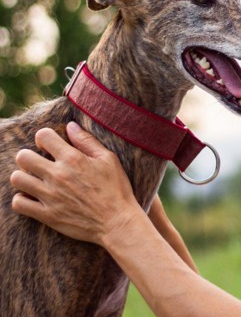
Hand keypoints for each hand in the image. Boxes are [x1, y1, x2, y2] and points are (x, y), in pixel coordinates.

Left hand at [10, 121, 138, 245]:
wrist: (117, 222)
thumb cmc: (116, 189)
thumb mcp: (108, 159)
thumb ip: (87, 141)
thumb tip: (70, 125)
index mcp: (73, 159)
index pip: (43, 136)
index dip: (44, 138)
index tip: (49, 145)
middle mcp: (57, 175)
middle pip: (23, 157)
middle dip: (29, 156)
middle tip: (39, 163)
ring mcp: (50, 196)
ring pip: (17, 179)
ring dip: (23, 177)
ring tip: (35, 180)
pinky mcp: (47, 215)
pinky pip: (19, 203)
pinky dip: (22, 199)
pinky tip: (33, 197)